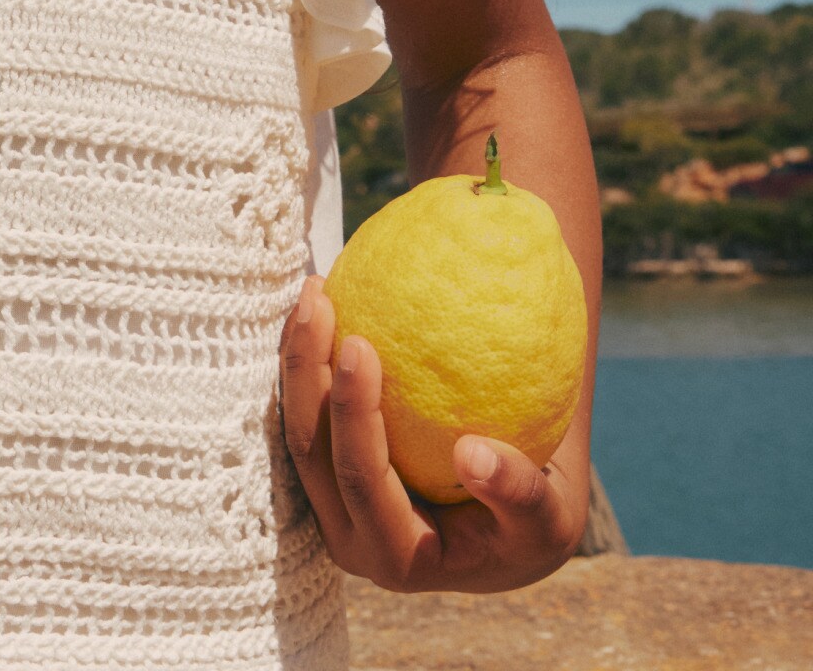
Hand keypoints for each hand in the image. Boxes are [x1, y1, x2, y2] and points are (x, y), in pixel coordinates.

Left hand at [279, 276, 585, 592]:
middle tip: (322, 301)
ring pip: (296, 423)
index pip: (360, 479)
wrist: (510, 521)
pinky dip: (308, 353)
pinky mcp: (326, 466)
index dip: (352, 413)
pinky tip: (321, 296)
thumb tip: (473, 456)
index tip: (361, 343)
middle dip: (306, 371)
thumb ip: (519, 496)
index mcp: (396, 557)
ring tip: (314, 286)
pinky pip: (306, 406)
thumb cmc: (534, 521)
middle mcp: (350, 534)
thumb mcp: (548, 521)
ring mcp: (331, 501)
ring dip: (297, 354)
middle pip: (311, 449)